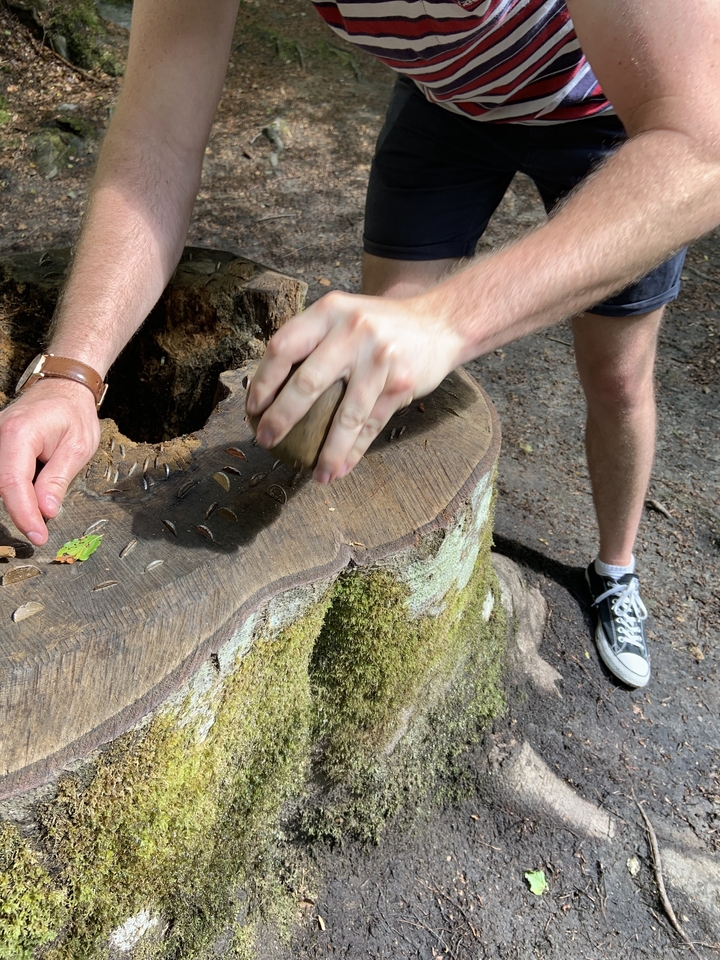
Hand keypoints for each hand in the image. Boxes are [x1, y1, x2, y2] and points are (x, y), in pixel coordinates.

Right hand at [0, 379, 100, 543]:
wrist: (63, 387)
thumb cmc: (74, 413)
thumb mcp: (77, 448)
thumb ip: (57, 479)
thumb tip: (45, 510)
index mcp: (19, 433)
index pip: (13, 483)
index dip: (23, 514)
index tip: (38, 535)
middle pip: (2, 485)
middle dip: (19, 512)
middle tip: (39, 533)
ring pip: (0, 482)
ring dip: (18, 502)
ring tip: (37, 520)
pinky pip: (3, 474)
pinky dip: (15, 490)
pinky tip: (30, 501)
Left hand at [246, 289, 463, 481]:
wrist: (439, 323)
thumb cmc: (379, 326)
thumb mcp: (343, 315)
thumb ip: (312, 340)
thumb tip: (270, 389)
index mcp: (329, 312)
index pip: (284, 347)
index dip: (264, 381)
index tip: (253, 408)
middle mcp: (352, 331)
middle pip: (307, 383)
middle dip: (281, 418)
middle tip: (266, 440)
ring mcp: (379, 358)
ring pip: (345, 415)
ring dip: (327, 451)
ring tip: (315, 473)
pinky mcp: (400, 383)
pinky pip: (372, 425)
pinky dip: (355, 451)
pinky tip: (341, 469)